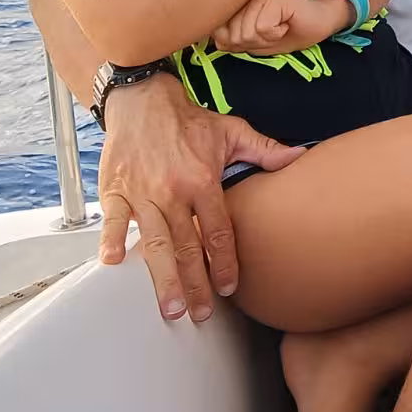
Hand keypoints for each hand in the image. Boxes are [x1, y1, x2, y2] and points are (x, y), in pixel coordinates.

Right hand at [96, 78, 302, 320]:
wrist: (142, 98)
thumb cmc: (187, 119)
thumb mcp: (231, 131)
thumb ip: (265, 150)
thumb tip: (299, 157)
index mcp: (202, 179)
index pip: (218, 230)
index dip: (224, 261)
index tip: (229, 287)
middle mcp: (172, 190)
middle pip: (186, 246)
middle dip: (194, 283)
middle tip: (200, 314)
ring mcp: (142, 192)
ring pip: (153, 242)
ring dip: (161, 277)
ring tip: (169, 307)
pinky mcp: (115, 189)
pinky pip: (113, 219)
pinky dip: (112, 240)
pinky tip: (113, 263)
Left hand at [211, 0, 354, 54]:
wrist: (322, 20)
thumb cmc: (291, 32)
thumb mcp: (258, 44)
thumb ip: (234, 40)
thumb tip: (217, 39)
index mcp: (238, 8)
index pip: (220, 35)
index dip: (240, 45)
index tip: (261, 38)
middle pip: (234, 36)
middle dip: (255, 43)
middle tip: (274, 32)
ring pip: (247, 32)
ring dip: (267, 38)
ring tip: (281, 27)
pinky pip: (263, 28)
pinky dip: (276, 33)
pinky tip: (286, 23)